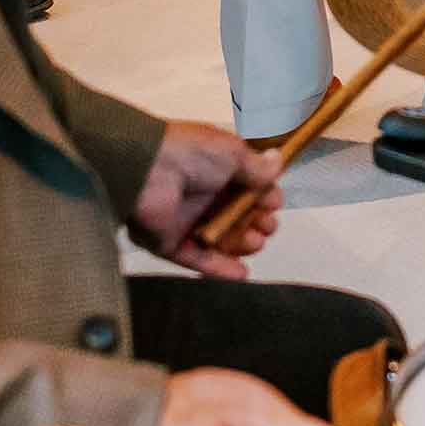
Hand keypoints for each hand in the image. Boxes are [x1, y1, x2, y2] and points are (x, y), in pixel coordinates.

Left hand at [129, 122, 282, 274]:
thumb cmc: (189, 153)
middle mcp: (203, 195)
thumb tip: (278, 162)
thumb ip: (257, 166)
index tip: (272, 203)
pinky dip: (220, 268)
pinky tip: (241, 273)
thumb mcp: (231, 152)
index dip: (263, 198)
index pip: (247, 188)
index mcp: (216, 170)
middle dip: (257, 223)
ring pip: (221, 240)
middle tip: (265, 225)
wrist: (146, 170)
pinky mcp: (171, 244)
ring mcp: (186, 221)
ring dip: (242, 244)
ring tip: (254, 243)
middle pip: (238, 217)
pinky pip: (198, 260)